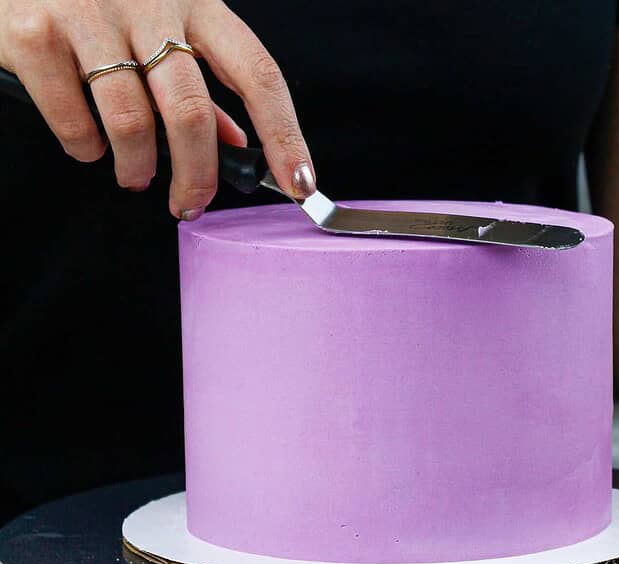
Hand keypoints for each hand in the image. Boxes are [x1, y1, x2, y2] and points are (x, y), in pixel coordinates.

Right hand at [0, 0, 315, 218]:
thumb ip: (199, 83)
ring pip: (132, 123)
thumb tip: (233, 144)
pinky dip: (85, 148)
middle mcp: (149, 1)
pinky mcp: (33, 31)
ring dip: (137, 168)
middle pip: (192, 112)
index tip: (301, 184)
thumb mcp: (166, 23)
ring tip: (134, 174)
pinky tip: (88, 142)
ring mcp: (88, 12)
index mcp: (197, 3)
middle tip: (190, 204)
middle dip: (197, 177)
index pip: (259, 76)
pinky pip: (74, 122)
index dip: (285, 136)